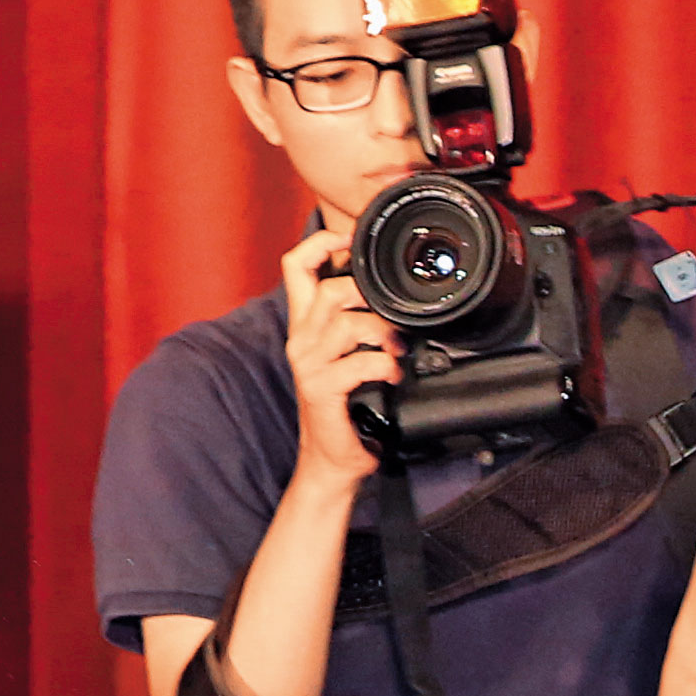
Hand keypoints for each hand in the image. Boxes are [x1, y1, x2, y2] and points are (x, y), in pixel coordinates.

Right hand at [278, 224, 398, 465]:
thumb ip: (358, 323)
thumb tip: (389, 298)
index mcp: (305, 324)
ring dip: (383, 333)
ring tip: (397, 350)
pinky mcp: (320, 388)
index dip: (323, 243)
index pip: (297, 266)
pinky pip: (358, 363)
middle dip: (370, 296)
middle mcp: (301, 338)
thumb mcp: (348, 355)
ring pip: (346, 323)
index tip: (352, 237)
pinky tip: (392, 377)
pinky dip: (384, 367)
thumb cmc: (345, 407)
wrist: (332, 458)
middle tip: (394, 317)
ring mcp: (308, 362)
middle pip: (330, 289)